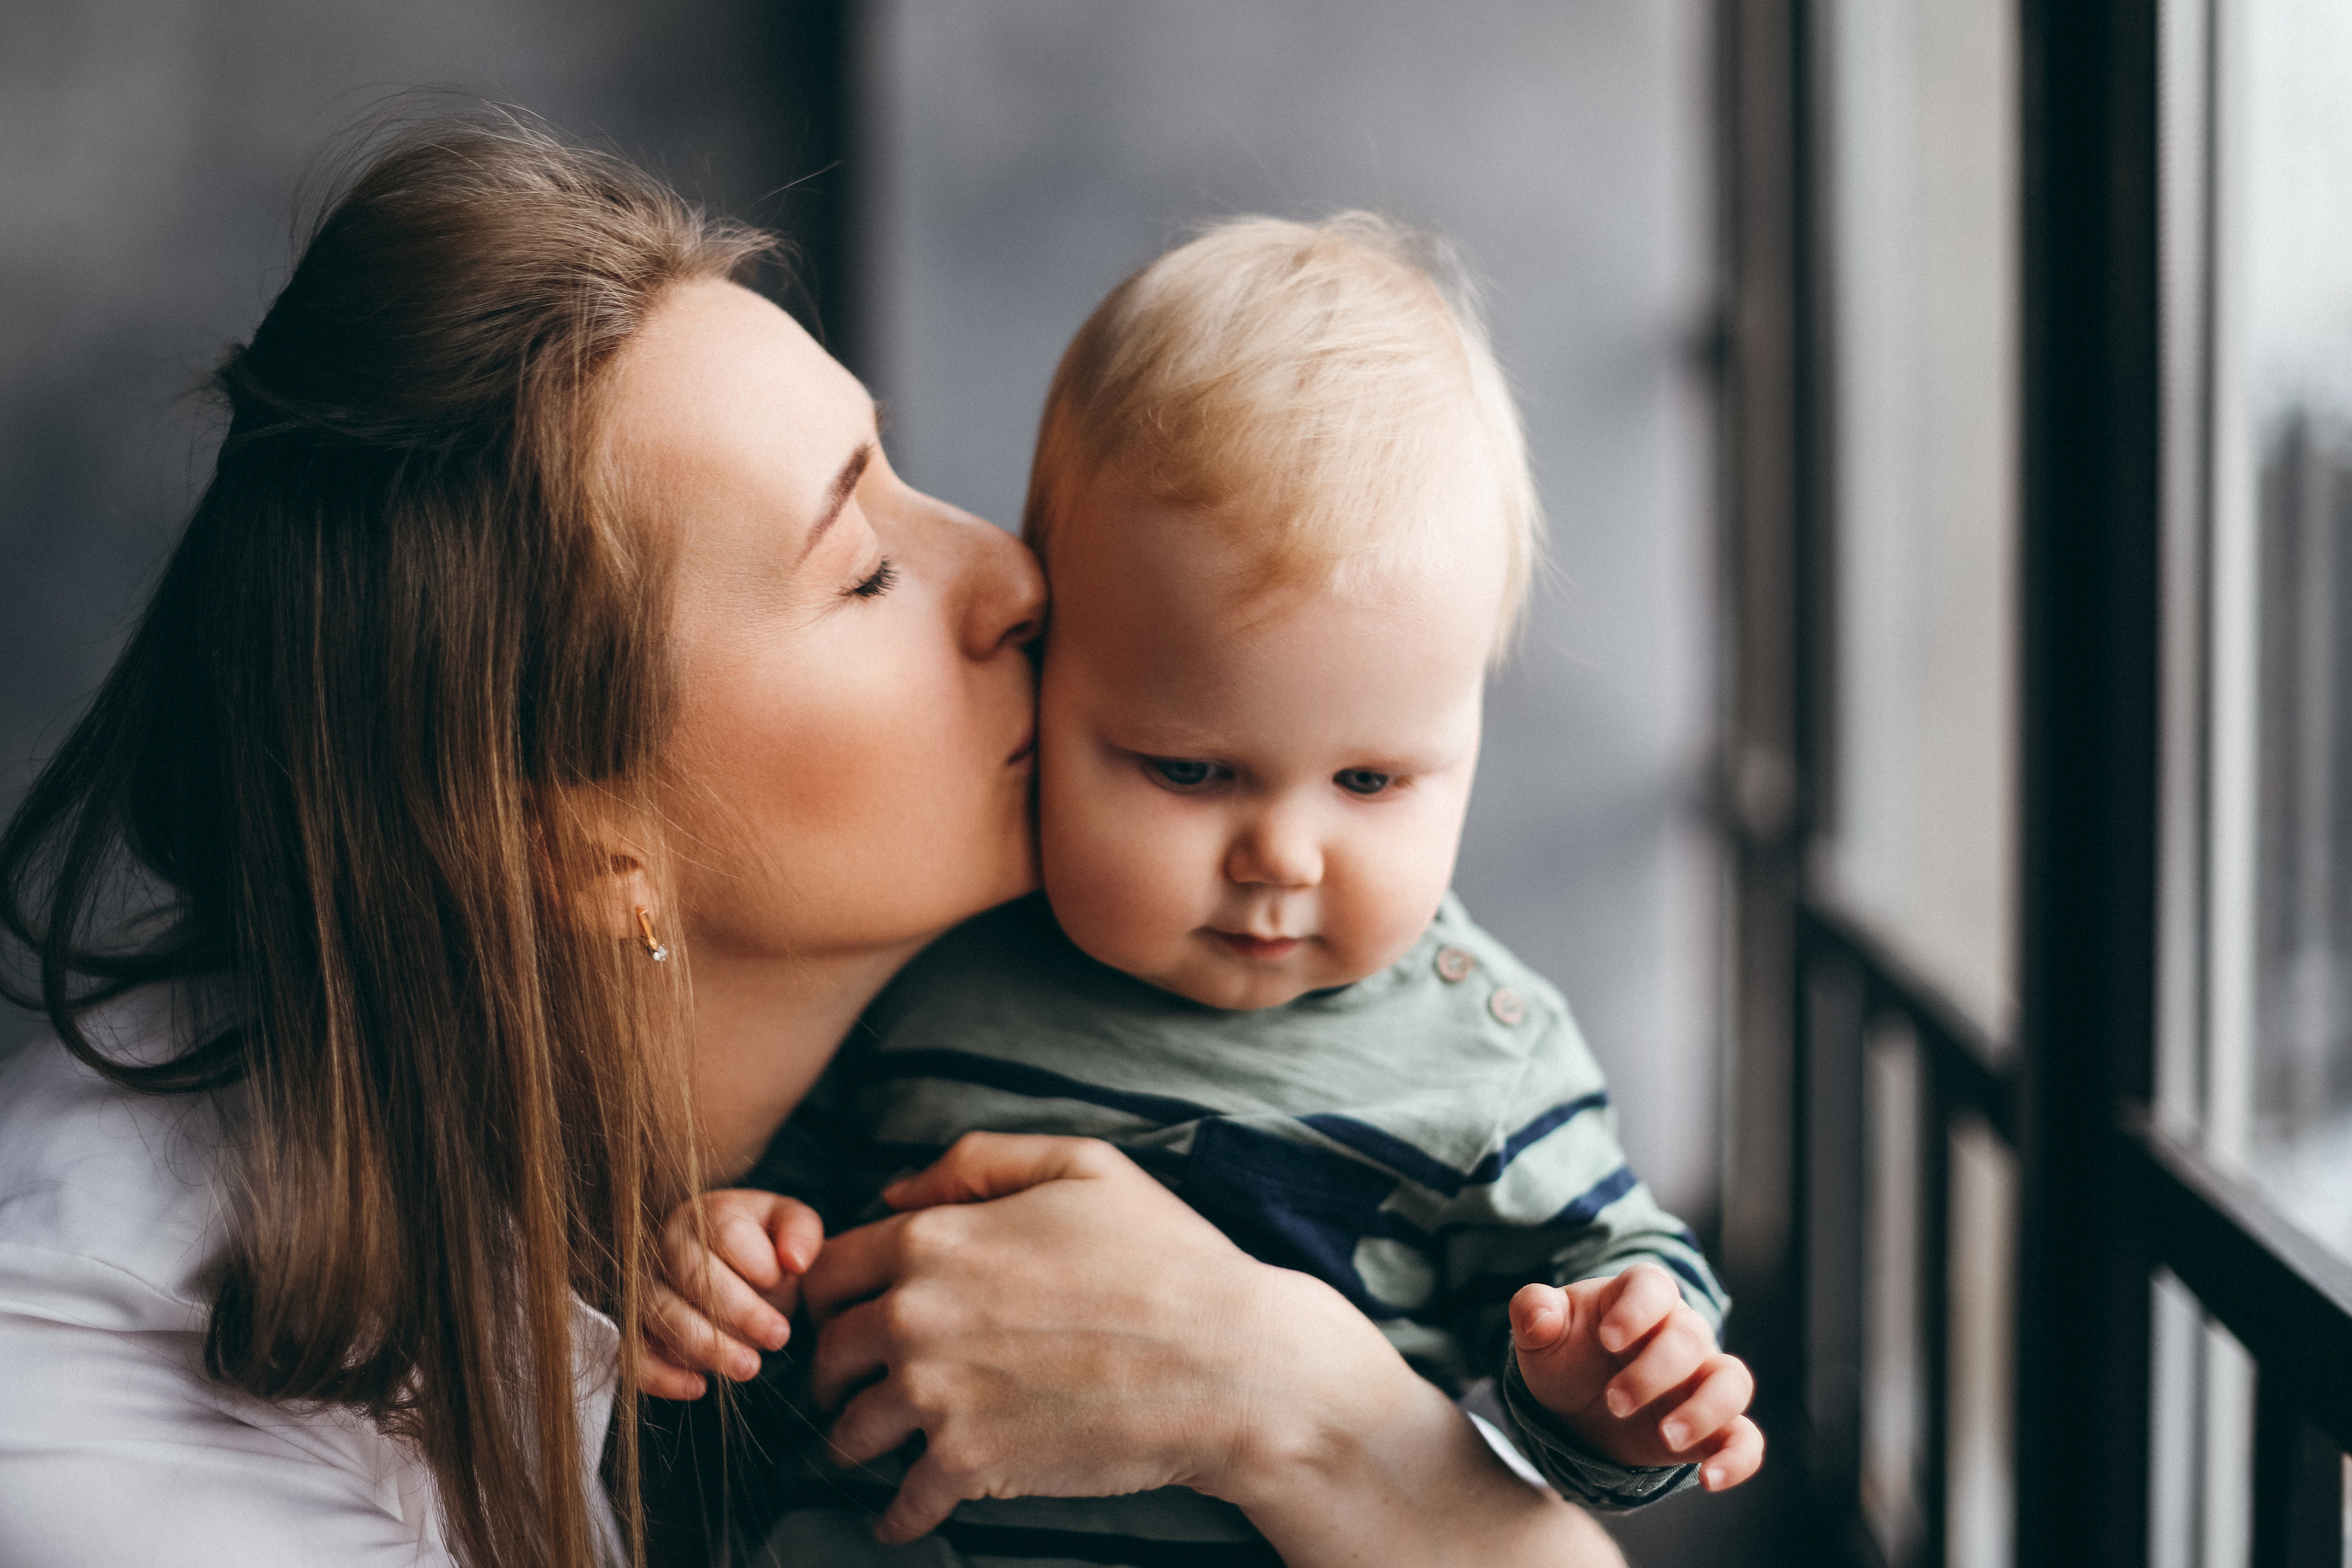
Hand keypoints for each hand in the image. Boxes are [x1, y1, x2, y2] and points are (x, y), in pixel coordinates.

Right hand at [637, 1188, 824, 1401]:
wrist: (731, 1263)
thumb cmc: (761, 1242)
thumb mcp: (788, 1223)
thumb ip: (801, 1231)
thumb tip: (796, 1262)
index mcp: (705, 1215)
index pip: (725, 1234)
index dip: (758, 1263)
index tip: (790, 1280)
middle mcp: (667, 1248)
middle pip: (693, 1277)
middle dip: (739, 1312)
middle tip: (778, 1337)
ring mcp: (646, 1289)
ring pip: (662, 1316)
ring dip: (706, 1347)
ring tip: (749, 1367)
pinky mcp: (637, 1329)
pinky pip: (634, 1354)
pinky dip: (660, 1375)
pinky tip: (698, 1386)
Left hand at [800, 1132, 1370, 1544]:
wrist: (1228, 1364)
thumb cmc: (1165, 1257)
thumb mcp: (1081, 1167)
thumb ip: (977, 1163)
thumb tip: (896, 1190)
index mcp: (936, 1239)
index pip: (831, 1268)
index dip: (833, 1292)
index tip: (847, 1313)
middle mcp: (917, 1315)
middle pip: (828, 1352)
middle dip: (835, 1368)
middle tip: (854, 1382)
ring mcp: (936, 1394)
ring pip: (848, 1431)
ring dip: (855, 1440)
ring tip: (874, 1446)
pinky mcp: (969, 1464)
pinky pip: (902, 1503)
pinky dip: (897, 1515)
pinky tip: (903, 1516)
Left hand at [1509, 1265, 1763, 1490]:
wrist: (1577, 1405)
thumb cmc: (1565, 1355)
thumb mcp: (1541, 1334)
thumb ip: (1534, 1313)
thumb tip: (1538, 1313)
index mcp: (1639, 1297)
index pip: (1654, 1287)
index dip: (1637, 1310)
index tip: (1607, 1340)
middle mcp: (1680, 1332)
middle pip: (1690, 1338)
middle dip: (1654, 1372)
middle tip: (1613, 1402)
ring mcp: (1701, 1379)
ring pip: (1732, 1382)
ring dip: (1705, 1410)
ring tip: (1665, 1438)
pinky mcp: (1712, 1427)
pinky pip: (1745, 1438)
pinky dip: (1737, 1458)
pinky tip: (1709, 1479)